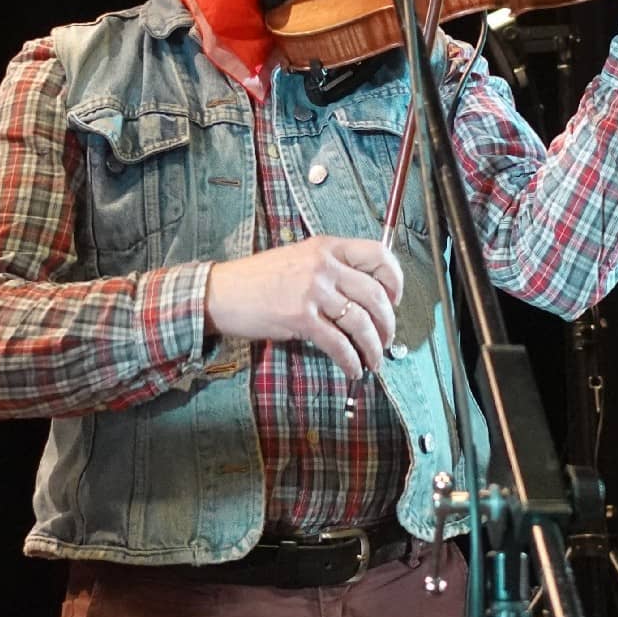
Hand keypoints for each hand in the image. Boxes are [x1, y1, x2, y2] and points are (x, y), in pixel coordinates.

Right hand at [204, 236, 403, 379]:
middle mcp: (323, 265)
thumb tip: (364, 294)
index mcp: (326, 247)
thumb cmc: (258, 279)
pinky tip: (353, 369)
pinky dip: (351, 361)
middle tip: (387, 338)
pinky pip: (338, 344)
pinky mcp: (300, 318)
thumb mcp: (299, 258)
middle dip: (388, 322)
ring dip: (373, 347)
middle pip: (376, 294)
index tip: (395, 299)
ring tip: (374, 360)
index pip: (377, 254)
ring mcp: (312, 291)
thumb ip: (330, 268)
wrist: (222, 292)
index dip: (395, 279)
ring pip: (361, 322)